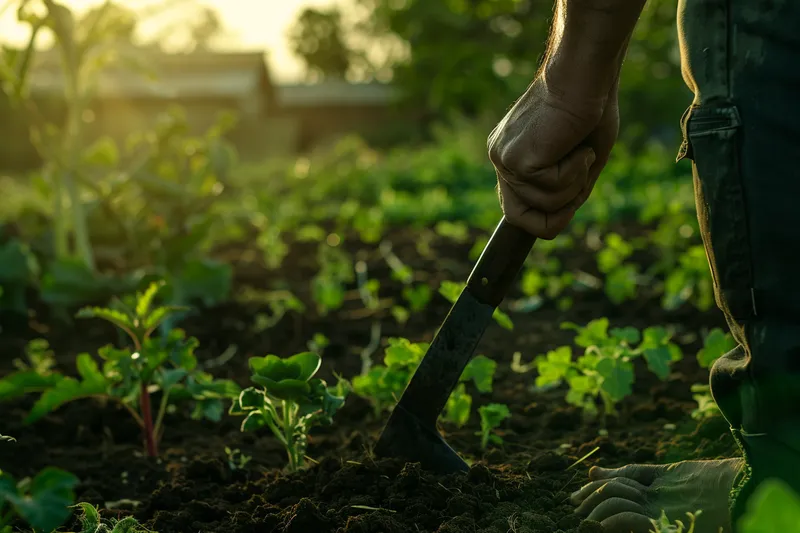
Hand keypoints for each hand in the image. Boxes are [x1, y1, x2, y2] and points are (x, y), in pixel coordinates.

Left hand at [487, 74, 619, 238]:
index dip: (544, 219)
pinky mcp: (517, 160)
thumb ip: (564, 188)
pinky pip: (553, 189)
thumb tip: (556, 221)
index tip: (571, 205)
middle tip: (581, 176)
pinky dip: (575, 171)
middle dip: (558, 210)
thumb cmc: (590, 108)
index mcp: (510, 155)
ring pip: (544, 204)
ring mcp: (504, 160)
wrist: (585, 76)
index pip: (514, 209)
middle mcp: (501, 158)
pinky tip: (576, 144)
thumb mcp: (579, 159)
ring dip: (574, 182)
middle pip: (519, 217)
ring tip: (580, 148)